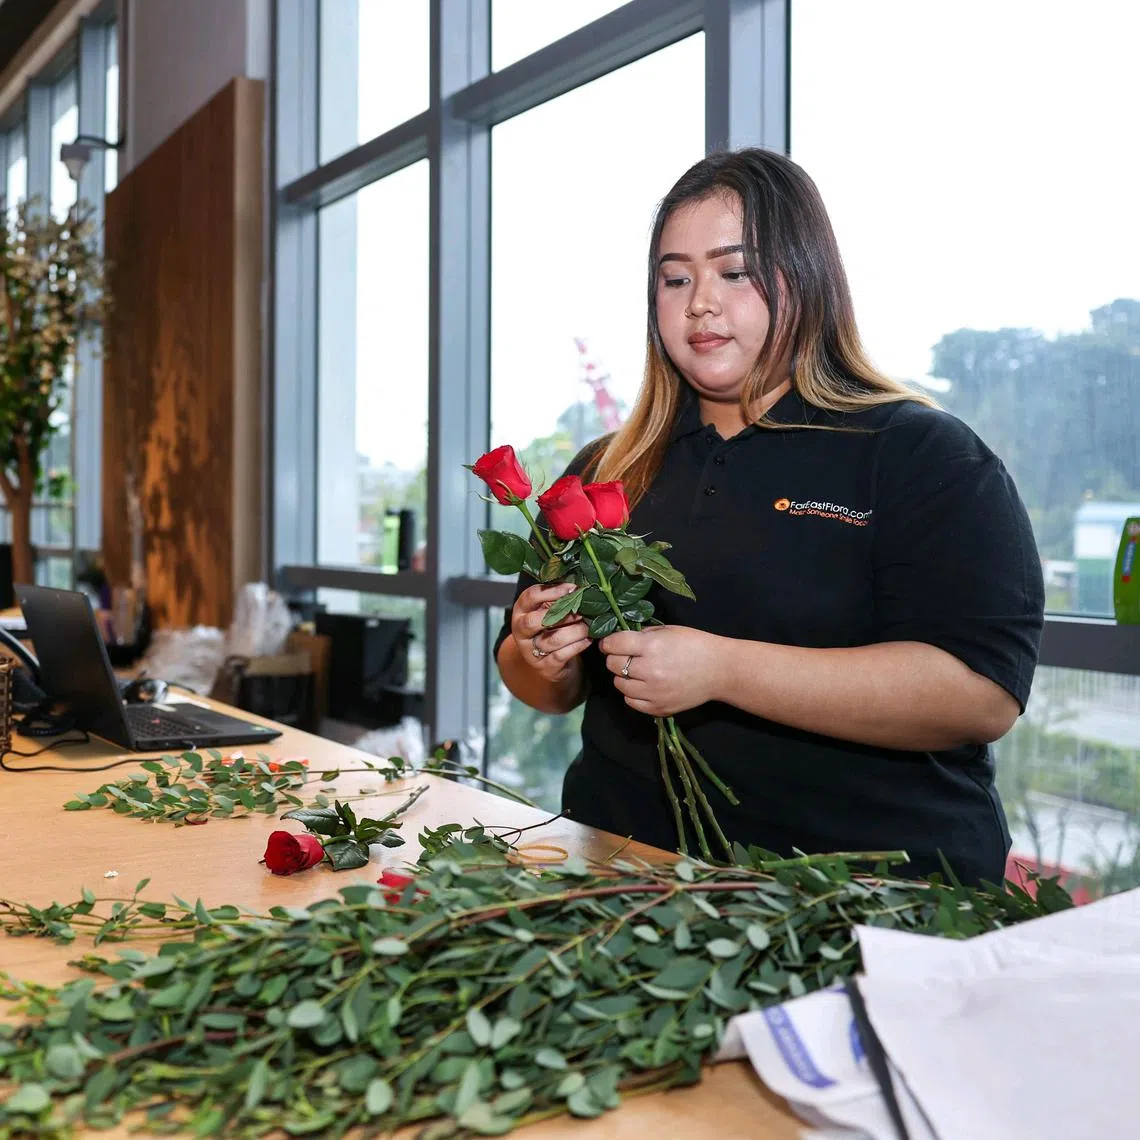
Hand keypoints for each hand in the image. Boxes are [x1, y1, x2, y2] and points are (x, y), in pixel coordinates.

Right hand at [510, 583, 590, 682]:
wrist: (546, 662)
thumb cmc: (551, 628)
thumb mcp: (548, 611)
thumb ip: (558, 598)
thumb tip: (580, 586)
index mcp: (521, 610)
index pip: (530, 596)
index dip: (552, 591)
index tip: (572, 589)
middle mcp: (521, 631)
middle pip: (534, 621)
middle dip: (561, 614)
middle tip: (581, 610)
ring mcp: (531, 651)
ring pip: (552, 640)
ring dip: (574, 631)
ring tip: (588, 626)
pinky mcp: (544, 667)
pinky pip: (561, 655)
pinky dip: (577, 646)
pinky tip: (588, 639)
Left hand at [600, 626, 725, 715]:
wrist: (720, 670)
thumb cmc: (695, 645)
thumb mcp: (668, 630)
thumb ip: (643, 635)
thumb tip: (620, 639)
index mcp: (652, 646)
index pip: (613, 644)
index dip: (608, 642)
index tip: (610, 642)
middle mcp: (650, 670)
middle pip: (613, 665)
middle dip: (616, 658)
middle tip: (626, 656)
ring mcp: (654, 692)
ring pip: (619, 684)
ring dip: (623, 676)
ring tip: (637, 671)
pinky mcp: (659, 708)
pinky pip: (630, 701)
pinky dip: (632, 693)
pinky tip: (643, 685)